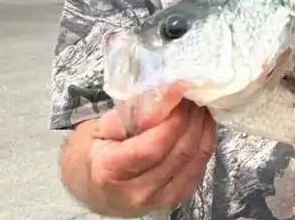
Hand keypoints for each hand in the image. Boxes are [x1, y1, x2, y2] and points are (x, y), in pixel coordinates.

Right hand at [87, 84, 216, 214]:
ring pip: (194, 161)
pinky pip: (198, 170)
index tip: (182, 94)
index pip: (154, 146)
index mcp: (111, 170)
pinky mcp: (173, 200)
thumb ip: (128, 115)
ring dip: (203, 130)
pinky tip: (203, 127)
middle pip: (179, 153)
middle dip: (192, 119)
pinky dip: (205, 145)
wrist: (90, 188)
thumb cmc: (92, 154)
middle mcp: (137, 191)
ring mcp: (158, 199)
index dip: (175, 119)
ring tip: (201, 107)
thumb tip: (162, 97)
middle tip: (194, 95)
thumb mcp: (97, 128)